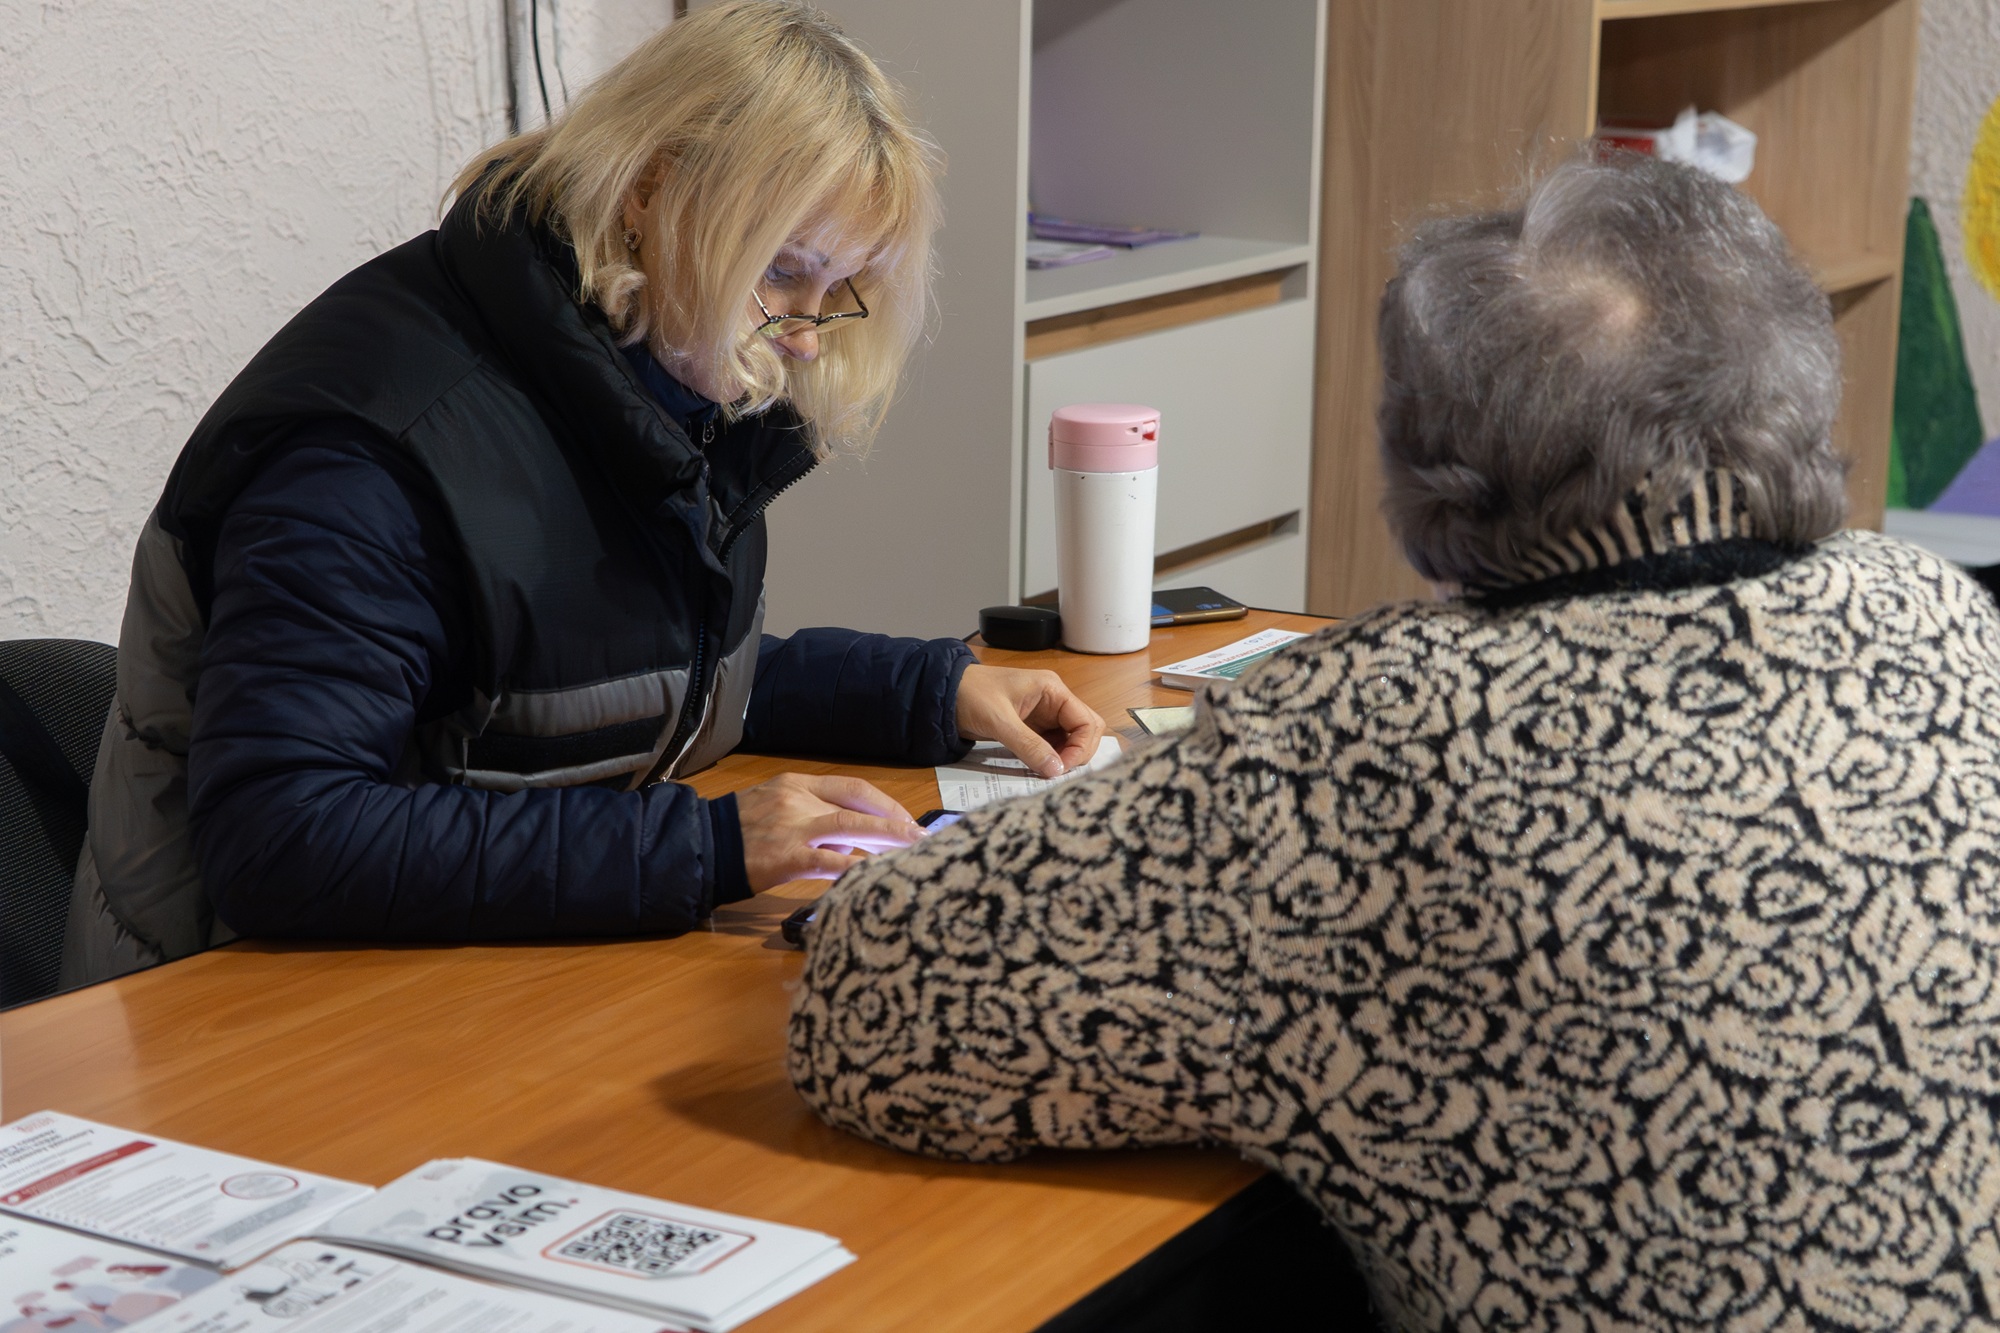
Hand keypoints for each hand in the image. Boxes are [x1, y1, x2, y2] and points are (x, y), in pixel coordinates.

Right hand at [734, 773, 922, 890]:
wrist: (701, 845)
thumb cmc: (739, 830)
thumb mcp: (774, 804)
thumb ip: (810, 812)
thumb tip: (848, 837)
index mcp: (798, 784)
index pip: (852, 786)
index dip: (884, 802)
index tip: (906, 817)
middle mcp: (799, 800)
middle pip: (858, 804)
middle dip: (895, 820)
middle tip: (922, 836)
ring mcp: (793, 828)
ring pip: (850, 827)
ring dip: (887, 838)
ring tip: (912, 851)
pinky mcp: (787, 858)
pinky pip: (830, 862)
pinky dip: (857, 868)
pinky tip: (875, 876)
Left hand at [954, 663, 1106, 778]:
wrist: (942, 693)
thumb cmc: (970, 694)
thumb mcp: (999, 721)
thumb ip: (1028, 745)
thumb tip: (1056, 770)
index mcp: (1052, 690)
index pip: (1086, 721)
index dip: (1081, 747)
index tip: (1063, 768)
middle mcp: (1053, 701)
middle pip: (1084, 731)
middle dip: (1078, 753)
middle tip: (1058, 773)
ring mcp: (1043, 715)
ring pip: (1069, 741)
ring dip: (1064, 758)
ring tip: (1047, 773)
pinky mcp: (1031, 728)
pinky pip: (1050, 746)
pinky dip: (1049, 759)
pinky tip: (1039, 769)